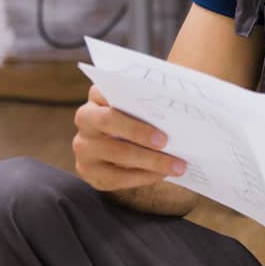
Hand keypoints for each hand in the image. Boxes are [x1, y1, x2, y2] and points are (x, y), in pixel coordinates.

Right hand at [72, 84, 186, 191]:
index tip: (151, 101)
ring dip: (150, 160)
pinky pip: (116, 177)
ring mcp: (83, 146)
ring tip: (177, 166)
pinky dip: (142, 177)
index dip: (126, 93)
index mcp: (98, 95)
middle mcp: (85, 118)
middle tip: (166, 141)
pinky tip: (161, 174)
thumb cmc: (141, 121)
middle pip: (108, 120)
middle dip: (139, 131)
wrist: (123, 150)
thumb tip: (181, 105)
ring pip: (116, 153)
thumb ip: (152, 103)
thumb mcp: (143, 108)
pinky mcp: (87, 171)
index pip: (108, 88)